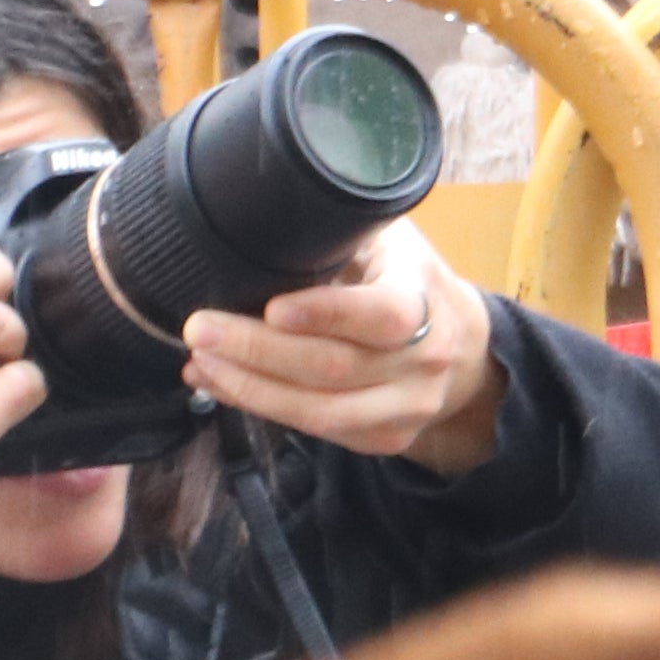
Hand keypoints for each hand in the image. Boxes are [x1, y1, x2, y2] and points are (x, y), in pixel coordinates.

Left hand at [185, 221, 504, 474]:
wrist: (459, 339)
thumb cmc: (403, 274)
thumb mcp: (385, 236)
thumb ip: (340, 233)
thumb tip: (261, 221)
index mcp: (424, 296)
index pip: (383, 313)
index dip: (327, 313)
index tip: (272, 306)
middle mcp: (425, 359)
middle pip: (335, 368)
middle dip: (258, 351)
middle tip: (200, 329)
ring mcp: (408, 407)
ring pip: (321, 412)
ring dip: (251, 388)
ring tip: (201, 362)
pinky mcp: (385, 438)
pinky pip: (317, 432)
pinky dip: (261, 406)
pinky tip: (221, 384)